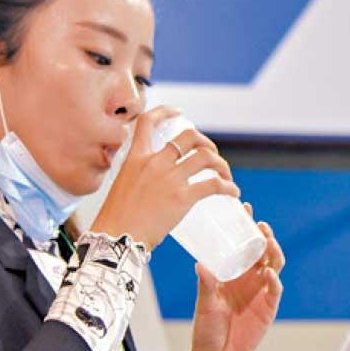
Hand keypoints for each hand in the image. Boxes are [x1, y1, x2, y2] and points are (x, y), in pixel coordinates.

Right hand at [91, 106, 239, 247]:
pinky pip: (214, 184)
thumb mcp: (122, 187)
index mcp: (135, 158)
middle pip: (188, 137)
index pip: (147, 122)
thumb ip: (138, 179)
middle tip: (211, 154)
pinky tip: (233, 193)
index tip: (178, 113)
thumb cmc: (117, 221)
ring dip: (221, 164)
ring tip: (226, 175)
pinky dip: (228, 187)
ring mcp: (170, 178)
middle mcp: (154, 162)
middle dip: (206, 142)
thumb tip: (152, 187)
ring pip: (205, 157)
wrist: (116, 238)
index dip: (164, 112)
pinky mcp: (183, 197)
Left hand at [188, 206, 284, 350]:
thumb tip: (201, 264)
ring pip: (274, 264)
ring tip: (267, 241)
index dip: (246, 225)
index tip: (243, 207)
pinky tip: (269, 273)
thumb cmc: (206, 328)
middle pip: (263, 250)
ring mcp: (261, 292)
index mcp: (234, 272)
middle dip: (263, 235)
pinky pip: (275, 290)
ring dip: (272, 251)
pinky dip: (274, 280)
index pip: (243, 243)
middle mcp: (250, 278)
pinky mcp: (268, 307)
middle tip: (258, 223)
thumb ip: (206, 285)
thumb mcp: (204, 303)